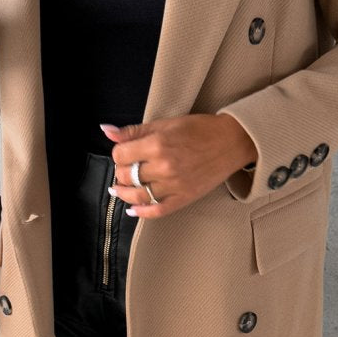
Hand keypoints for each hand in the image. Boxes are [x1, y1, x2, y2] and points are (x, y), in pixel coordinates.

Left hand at [101, 114, 258, 217]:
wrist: (231, 141)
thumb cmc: (200, 130)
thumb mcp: (166, 124)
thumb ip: (135, 130)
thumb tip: (106, 130)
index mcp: (158, 144)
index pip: (120, 155)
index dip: (118, 153)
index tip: (123, 152)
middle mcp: (164, 167)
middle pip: (126, 175)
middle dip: (121, 171)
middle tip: (125, 168)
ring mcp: (173, 185)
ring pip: (137, 195)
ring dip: (124, 193)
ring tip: (120, 189)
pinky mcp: (183, 198)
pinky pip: (157, 210)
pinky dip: (142, 212)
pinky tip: (133, 210)